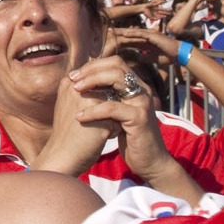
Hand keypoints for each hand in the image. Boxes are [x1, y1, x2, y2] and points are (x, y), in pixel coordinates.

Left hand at [65, 55, 176, 182]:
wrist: (149, 161)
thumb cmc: (130, 138)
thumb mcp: (117, 114)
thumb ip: (107, 98)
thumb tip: (83, 85)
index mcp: (136, 86)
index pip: (115, 63)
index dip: (93, 66)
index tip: (74, 75)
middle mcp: (142, 90)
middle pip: (116, 66)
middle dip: (91, 70)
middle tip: (73, 79)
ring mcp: (142, 102)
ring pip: (116, 80)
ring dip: (92, 83)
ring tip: (75, 91)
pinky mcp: (140, 118)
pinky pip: (113, 108)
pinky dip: (94, 110)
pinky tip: (79, 116)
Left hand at [107, 25, 177, 56]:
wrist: (179, 54)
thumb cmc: (168, 56)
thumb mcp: (153, 58)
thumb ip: (145, 57)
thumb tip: (137, 59)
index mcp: (145, 41)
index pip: (130, 39)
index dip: (120, 39)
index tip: (109, 39)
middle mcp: (146, 36)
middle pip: (129, 33)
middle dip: (118, 32)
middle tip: (106, 31)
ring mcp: (150, 35)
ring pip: (133, 32)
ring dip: (122, 31)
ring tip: (112, 31)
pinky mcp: (154, 36)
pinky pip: (141, 34)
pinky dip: (133, 33)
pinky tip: (125, 33)